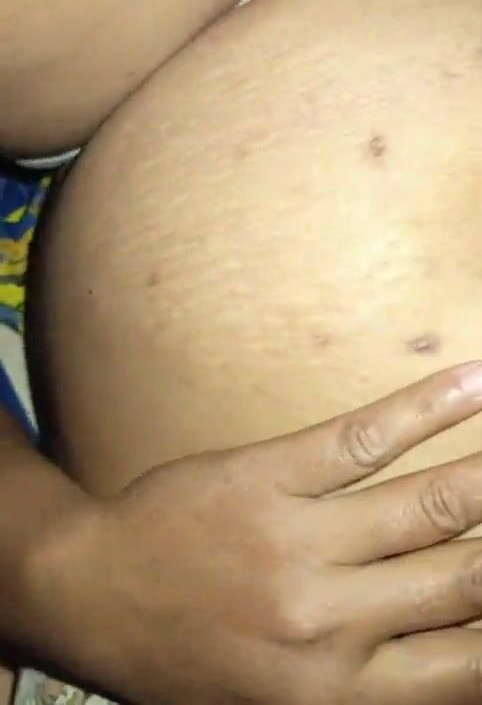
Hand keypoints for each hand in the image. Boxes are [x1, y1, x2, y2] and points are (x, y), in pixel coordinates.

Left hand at [64, 363, 481, 702]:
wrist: (97, 597)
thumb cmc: (195, 658)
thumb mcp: (284, 704)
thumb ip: (377, 687)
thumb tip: (456, 657)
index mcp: (343, 694)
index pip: (472, 663)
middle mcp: (332, 624)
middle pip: (466, 580)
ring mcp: (300, 543)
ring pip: (431, 506)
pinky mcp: (269, 478)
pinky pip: (362, 440)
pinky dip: (427, 409)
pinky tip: (474, 381)